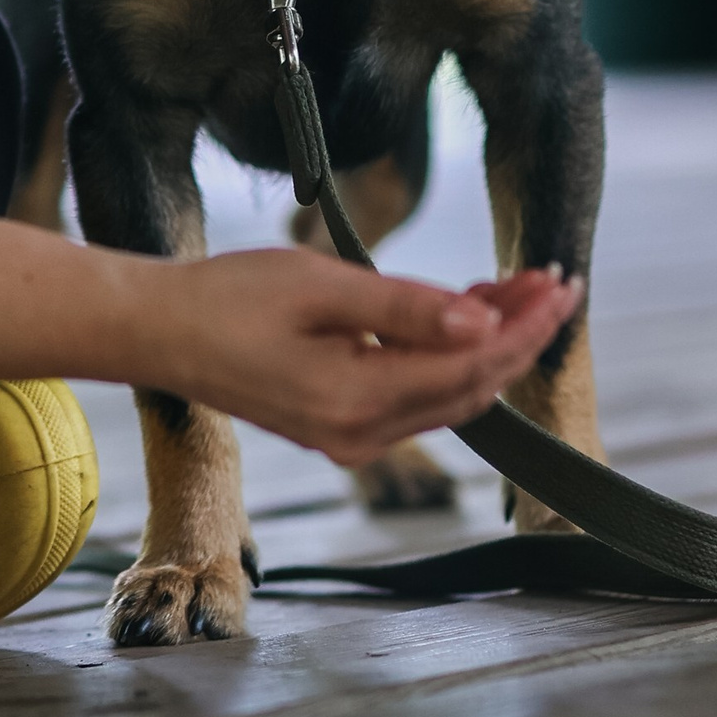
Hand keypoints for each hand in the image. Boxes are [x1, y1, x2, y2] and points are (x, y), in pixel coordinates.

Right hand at [118, 249, 577, 461]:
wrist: (156, 331)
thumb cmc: (225, 298)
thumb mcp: (318, 285)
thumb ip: (404, 307)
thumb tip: (482, 324)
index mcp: (357, 400)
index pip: (471, 366)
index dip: (524, 325)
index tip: (560, 282)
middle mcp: (362, 434)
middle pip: (471, 387)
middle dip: (518, 334)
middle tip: (552, 279)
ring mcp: (351, 437)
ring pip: (449, 395)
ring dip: (488, 347)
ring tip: (517, 291)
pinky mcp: (339, 425)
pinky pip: (416, 396)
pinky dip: (448, 359)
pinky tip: (461, 317)